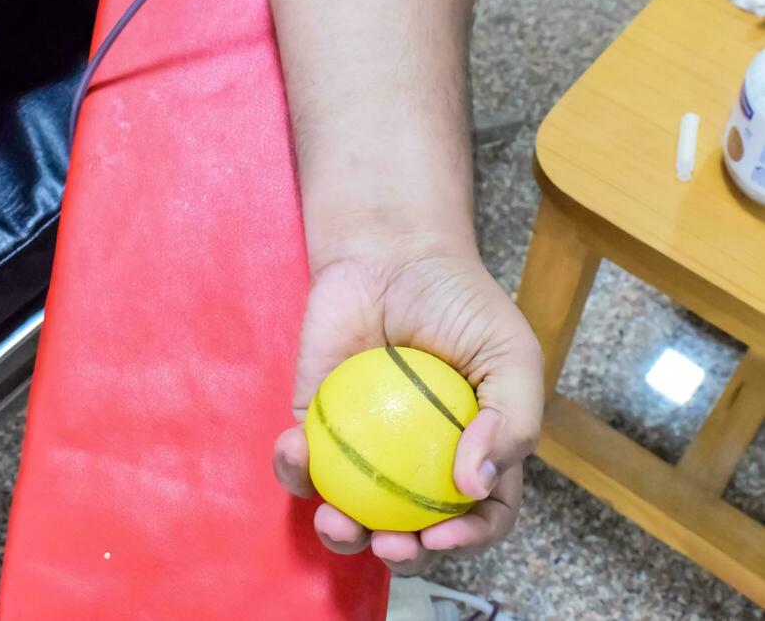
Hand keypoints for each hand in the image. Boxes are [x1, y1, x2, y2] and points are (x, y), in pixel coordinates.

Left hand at [274, 241, 543, 574]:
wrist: (392, 252)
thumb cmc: (458, 302)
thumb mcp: (510, 355)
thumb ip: (513, 421)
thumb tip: (476, 486)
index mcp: (472, 451)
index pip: (478, 515)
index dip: (464, 540)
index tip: (439, 535)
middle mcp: (417, 459)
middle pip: (411, 528)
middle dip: (398, 554)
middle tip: (387, 543)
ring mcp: (364, 445)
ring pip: (350, 510)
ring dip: (340, 533)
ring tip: (336, 520)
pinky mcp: (316, 422)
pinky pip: (302, 460)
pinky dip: (294, 467)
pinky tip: (297, 450)